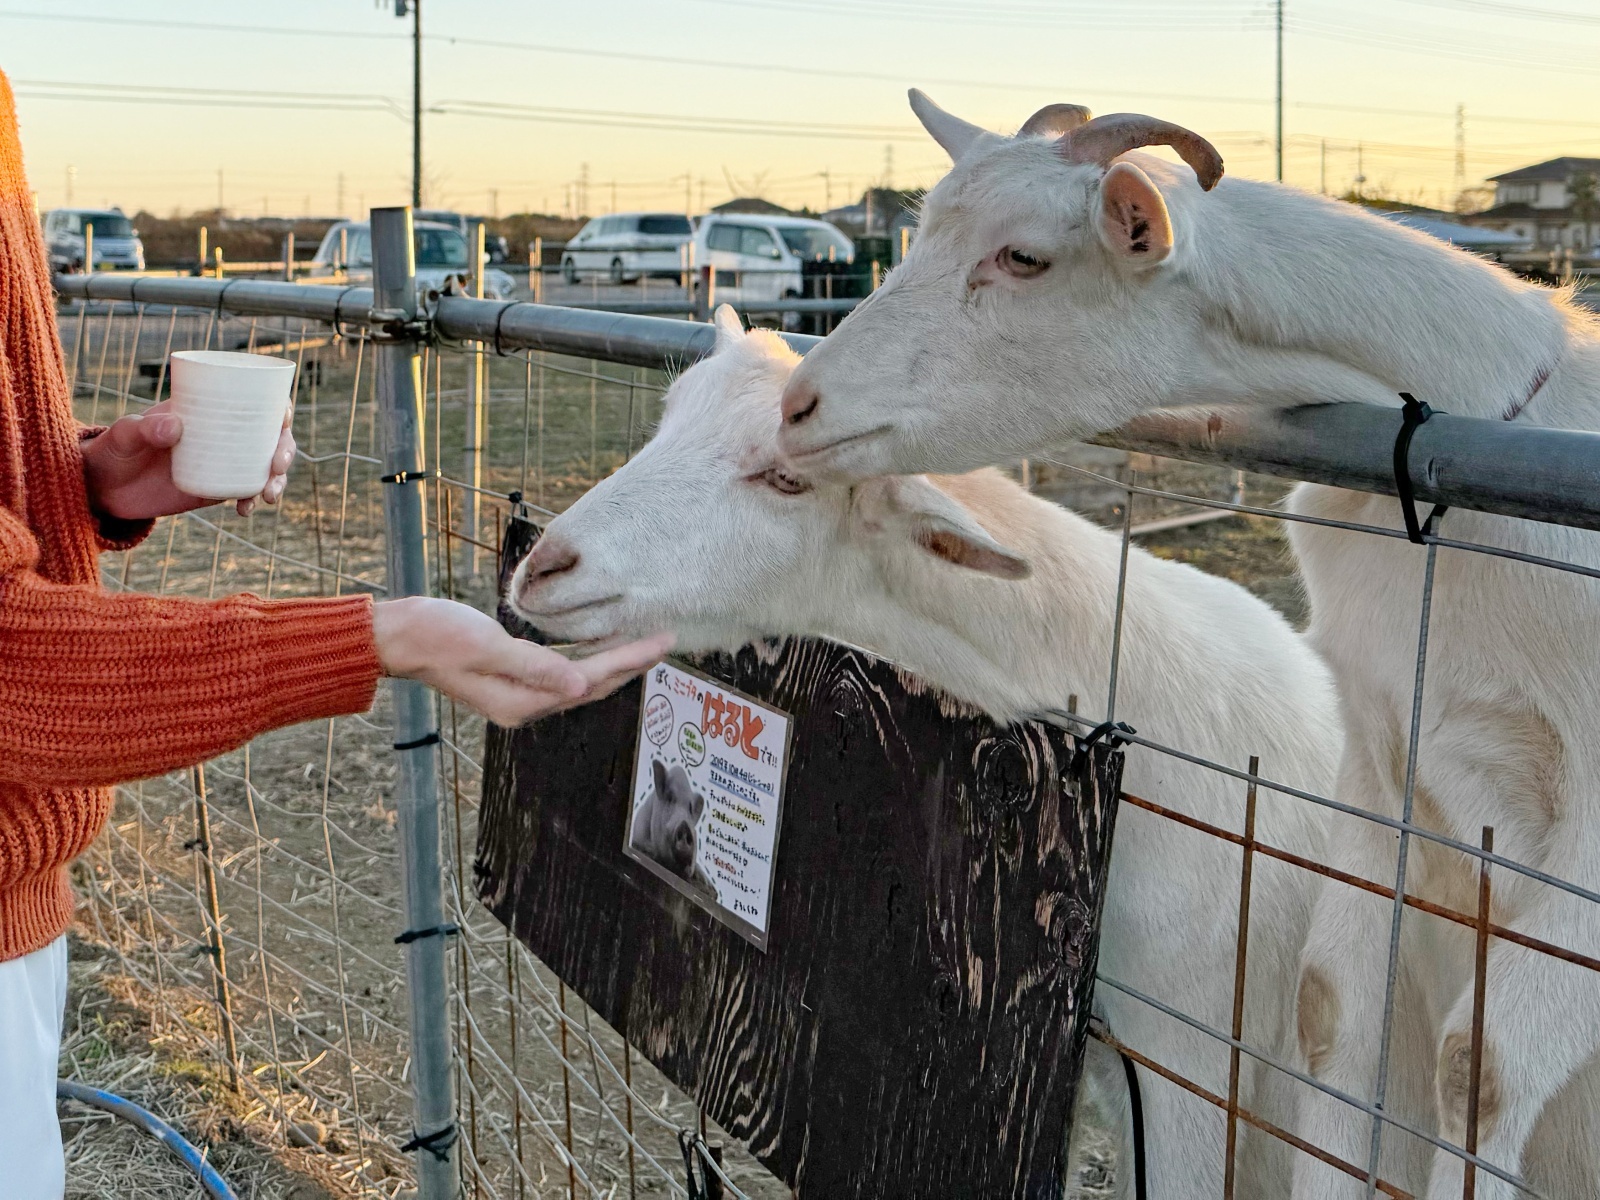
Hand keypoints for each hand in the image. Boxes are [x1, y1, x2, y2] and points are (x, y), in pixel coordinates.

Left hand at [82, 400, 295, 519]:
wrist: (104, 489)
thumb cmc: (112, 451)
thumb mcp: (124, 436)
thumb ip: (144, 429)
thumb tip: (175, 425)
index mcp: (206, 409)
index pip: (252, 400)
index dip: (277, 407)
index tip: (282, 420)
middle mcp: (221, 433)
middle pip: (269, 435)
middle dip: (285, 449)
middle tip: (276, 468)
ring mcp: (222, 461)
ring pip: (264, 465)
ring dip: (277, 479)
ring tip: (266, 497)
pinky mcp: (217, 488)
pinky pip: (246, 491)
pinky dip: (252, 500)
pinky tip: (245, 510)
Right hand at [373, 596, 672, 726]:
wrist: (398, 637)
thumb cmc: (436, 635)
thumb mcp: (486, 647)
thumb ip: (534, 666)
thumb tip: (580, 685)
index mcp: (521, 702)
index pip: (589, 680)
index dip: (628, 660)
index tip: (662, 642)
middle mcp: (524, 706)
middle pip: (592, 687)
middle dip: (631, 665)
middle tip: (667, 641)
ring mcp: (518, 696)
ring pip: (580, 682)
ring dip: (613, 664)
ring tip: (645, 645)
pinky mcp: (511, 680)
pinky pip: (562, 674)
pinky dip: (587, 660)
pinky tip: (601, 647)